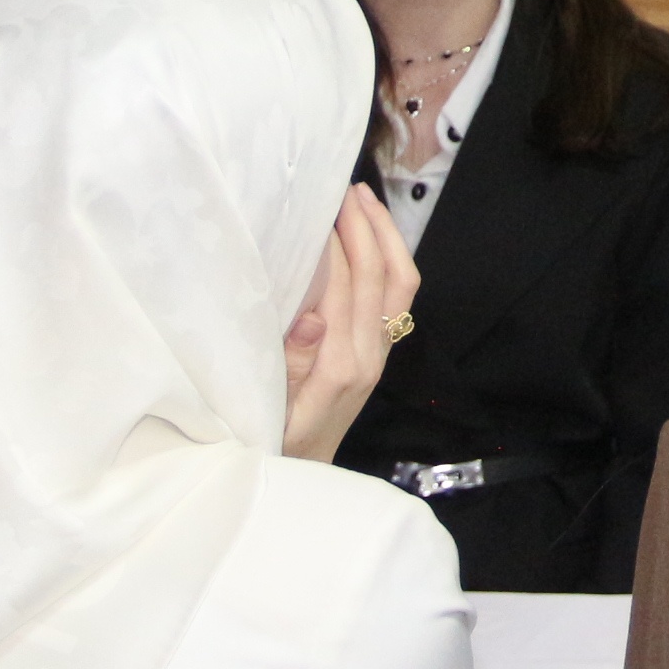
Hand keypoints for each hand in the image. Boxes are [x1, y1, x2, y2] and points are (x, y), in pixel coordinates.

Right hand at [282, 184, 417, 462]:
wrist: (301, 478)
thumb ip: (290, 364)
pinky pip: (395, 296)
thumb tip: (314, 316)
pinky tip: (367, 238)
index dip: (339, 245)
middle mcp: (369, 356)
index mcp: (340, 367)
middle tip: (345, 190)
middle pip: (383, 278)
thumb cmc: (272, 444)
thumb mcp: (268, 410)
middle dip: (368, 228)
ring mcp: (378, 353)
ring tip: (362, 201)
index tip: (321, 208)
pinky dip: (387, 258)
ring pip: (399, 283)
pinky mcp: (378, 352)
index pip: (349, 290)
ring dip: (385, 237)